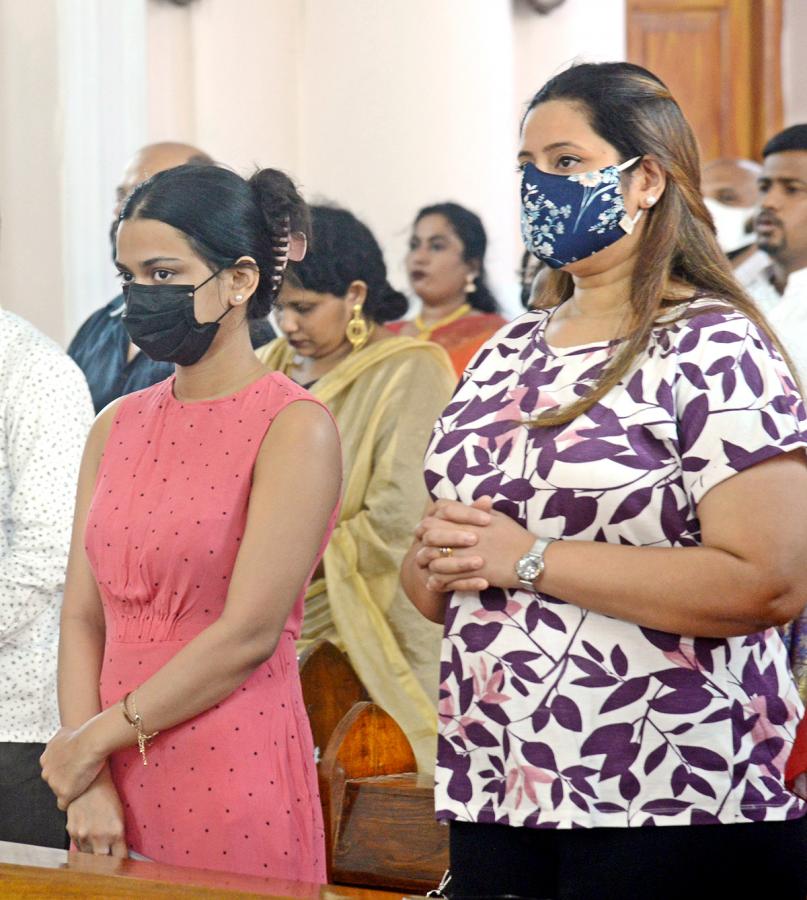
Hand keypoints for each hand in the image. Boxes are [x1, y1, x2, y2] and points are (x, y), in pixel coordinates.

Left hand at [40, 725, 104, 810]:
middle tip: (80, 775)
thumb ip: (59, 741)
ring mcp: (54, 784)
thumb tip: (63, 740)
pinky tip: (82, 795)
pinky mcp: (64, 793)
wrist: (90, 742)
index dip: (65, 768)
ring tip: (85, 784)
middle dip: (65, 779)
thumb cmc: (82, 735)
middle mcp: (47, 772)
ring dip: (70, 789)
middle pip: (54, 781)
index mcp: (45, 759)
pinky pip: (64, 804)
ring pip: (60, 792)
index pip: (51, 769)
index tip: (75, 766)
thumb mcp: (64, 732)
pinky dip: (72, 800)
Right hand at [67, 767, 126, 856]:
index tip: (122, 860)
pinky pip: (77, 848)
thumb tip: (118, 849)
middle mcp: (99, 837)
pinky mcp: (71, 831)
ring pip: (88, 857)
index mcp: (116, 832)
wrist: (89, 780)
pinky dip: (83, 847)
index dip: (121, 860)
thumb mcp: (120, 814)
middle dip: (107, 861)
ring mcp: (84, 835)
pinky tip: (88, 840)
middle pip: (103, 862)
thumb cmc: (108, 794)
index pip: (120, 858)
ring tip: (98, 847)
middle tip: (110, 855)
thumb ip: (118, 834)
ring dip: (93, 855)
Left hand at [418, 496, 535, 592]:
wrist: (534, 559)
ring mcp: (468, 554)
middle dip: (422, 540)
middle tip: (421, 547)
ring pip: (434, 557)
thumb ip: (479, 511)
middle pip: (431, 533)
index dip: (430, 517)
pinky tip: (434, 584)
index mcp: (471, 518)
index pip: (441, 510)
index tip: (426, 526)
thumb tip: (471, 503)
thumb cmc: (517, 537)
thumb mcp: (498, 517)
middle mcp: (466, 534)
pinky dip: (437, 582)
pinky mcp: (473, 573)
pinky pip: (446, 579)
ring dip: (427, 563)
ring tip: (425, 567)